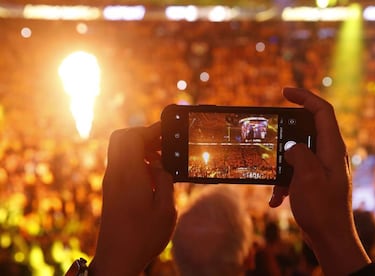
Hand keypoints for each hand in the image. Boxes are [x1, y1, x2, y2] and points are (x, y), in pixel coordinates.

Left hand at [89, 123, 175, 275]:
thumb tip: (161, 165)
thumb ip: (165, 180)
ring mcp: (111, 182)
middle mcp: (115, 174)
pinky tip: (152, 176)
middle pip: (122, 137)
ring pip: (121, 150)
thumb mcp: (165, 209)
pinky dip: (136, 160)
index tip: (167, 128)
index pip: (133, 136)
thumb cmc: (142, 237)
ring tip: (161, 161)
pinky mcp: (111, 190)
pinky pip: (121, 163)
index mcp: (129, 175)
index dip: (151, 129)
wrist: (116, 259)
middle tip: (163, 143)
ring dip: (140, 148)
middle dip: (144, 135)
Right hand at [269, 88, 369, 274]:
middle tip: (271, 136)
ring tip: (275, 183)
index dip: (305, 96)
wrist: (330, 238)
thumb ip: (299, 153)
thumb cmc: (321, 209)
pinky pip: (296, 172)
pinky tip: (276, 198)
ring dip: (282, 165)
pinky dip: (284, 182)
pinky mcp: (316, 180)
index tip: (285, 92)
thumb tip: (292, 147)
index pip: (322, 111)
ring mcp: (323, 168)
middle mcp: (330, 154)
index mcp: (332, 148)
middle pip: (308, 129)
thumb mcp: (307, 177)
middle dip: (287, 133)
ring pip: (298, 153)